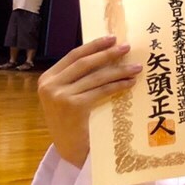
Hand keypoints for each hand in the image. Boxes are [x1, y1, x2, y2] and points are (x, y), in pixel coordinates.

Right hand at [37, 36, 141, 167]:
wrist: (69, 147)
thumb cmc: (73, 119)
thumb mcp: (68, 94)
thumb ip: (79, 77)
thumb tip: (107, 53)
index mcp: (47, 79)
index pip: (73, 56)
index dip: (93, 45)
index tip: (111, 38)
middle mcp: (50, 85)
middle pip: (84, 63)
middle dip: (108, 53)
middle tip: (127, 47)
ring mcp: (60, 96)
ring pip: (96, 77)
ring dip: (119, 70)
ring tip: (137, 67)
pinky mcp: (73, 106)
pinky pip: (101, 90)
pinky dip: (118, 85)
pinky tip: (130, 83)